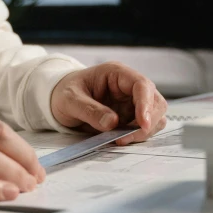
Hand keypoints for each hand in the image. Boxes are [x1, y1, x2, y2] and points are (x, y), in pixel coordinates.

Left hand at [50, 62, 167, 144]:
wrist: (57, 99)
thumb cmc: (63, 92)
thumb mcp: (70, 100)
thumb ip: (90, 111)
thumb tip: (112, 123)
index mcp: (116, 73)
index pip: (142, 85)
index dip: (146, 104)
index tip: (143, 124)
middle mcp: (129, 86)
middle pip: (155, 101)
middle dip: (147, 122)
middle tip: (126, 138)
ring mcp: (132, 102)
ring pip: (155, 116)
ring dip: (144, 131)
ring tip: (120, 140)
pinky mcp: (130, 116)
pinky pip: (144, 127)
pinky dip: (138, 135)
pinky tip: (120, 139)